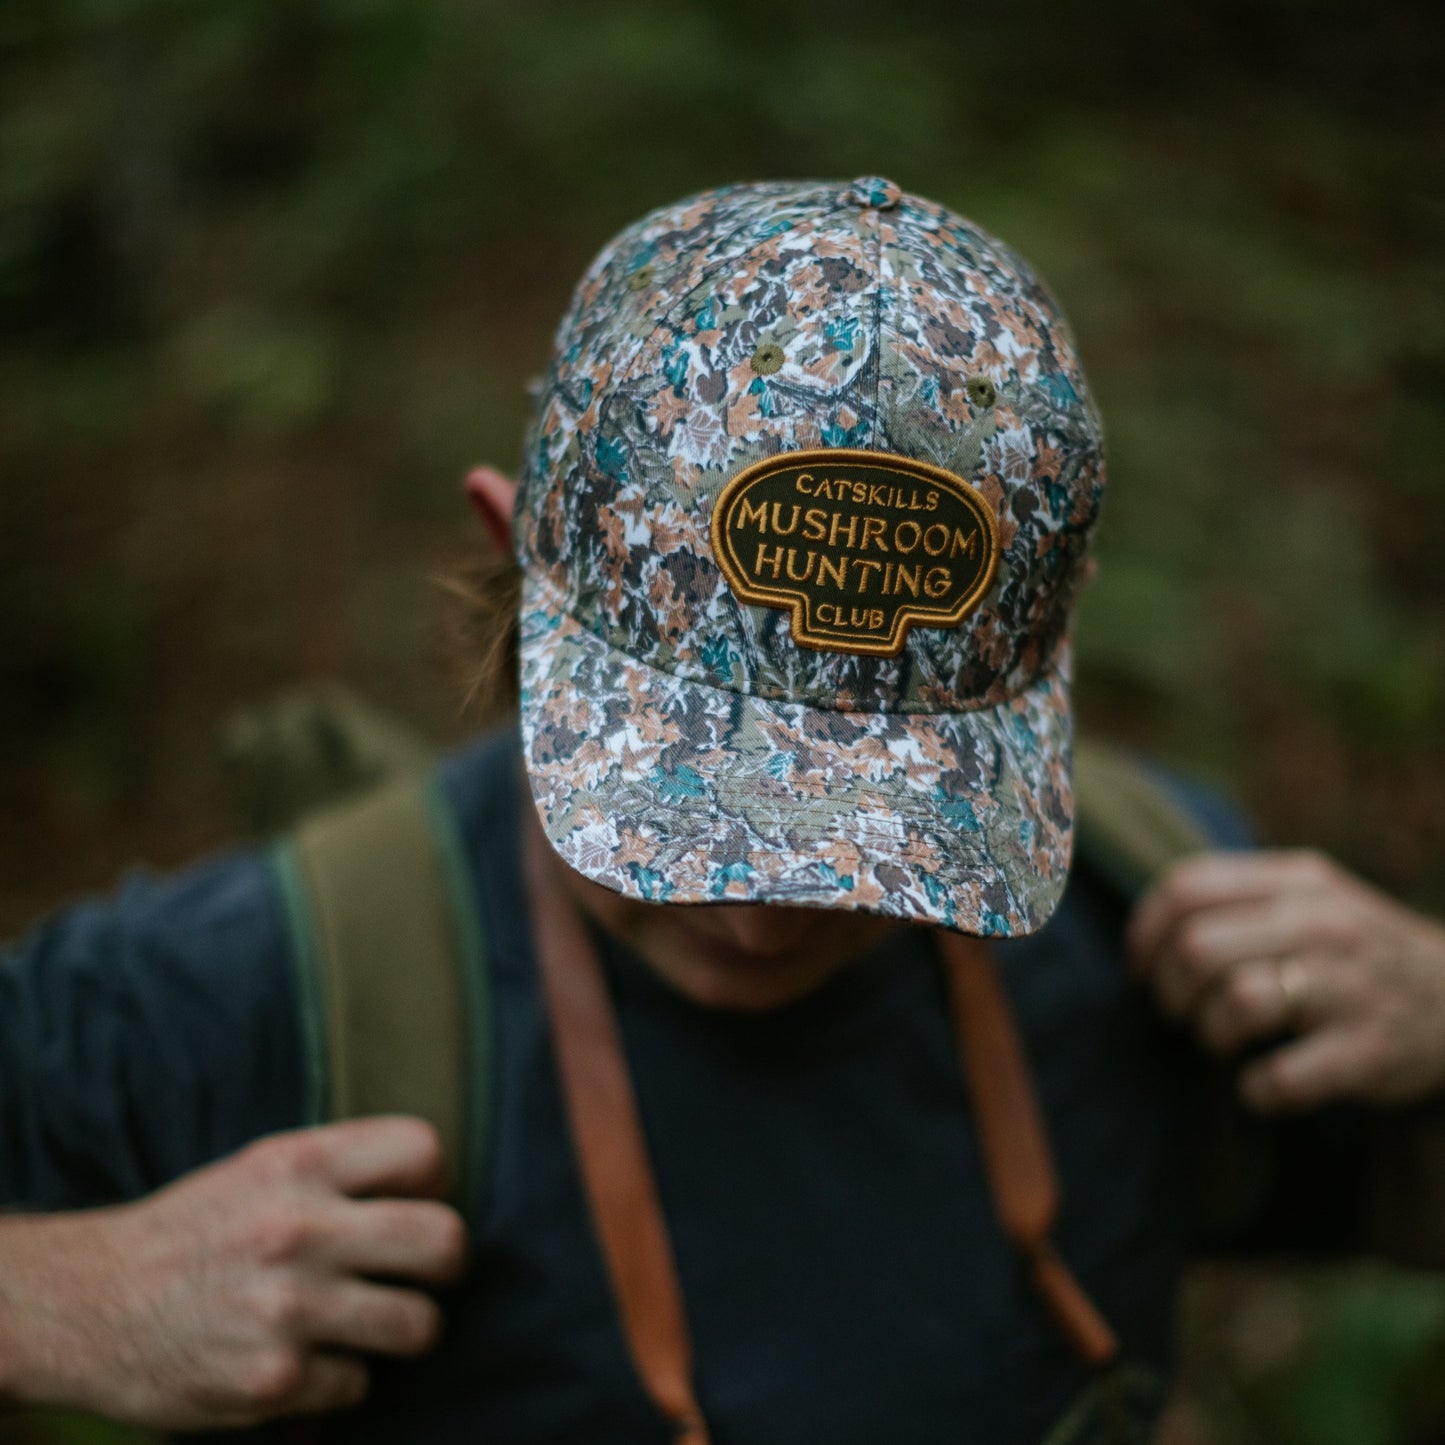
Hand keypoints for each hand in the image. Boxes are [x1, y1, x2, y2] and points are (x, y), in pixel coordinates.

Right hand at [0, 1116, 467, 1428]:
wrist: (88, 1304)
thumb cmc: (196, 1230)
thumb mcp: (263, 1168)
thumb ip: (343, 1168)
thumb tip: (437, 1184)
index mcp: (300, 1165)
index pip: (424, 1150)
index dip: (434, 1181)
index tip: (417, 1201)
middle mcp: (300, 1229)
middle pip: (444, 1240)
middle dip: (448, 1262)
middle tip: (428, 1273)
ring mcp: (289, 1307)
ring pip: (420, 1324)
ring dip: (405, 1328)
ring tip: (373, 1322)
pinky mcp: (275, 1379)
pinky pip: (359, 1382)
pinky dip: (341, 1378)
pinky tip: (307, 1359)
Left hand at [1127, 851, 1444, 1112]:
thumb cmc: (1355, 949)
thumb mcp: (1309, 897)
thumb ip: (1235, 898)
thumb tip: (1145, 929)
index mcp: (1295, 882)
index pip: (1185, 888)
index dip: (1144, 933)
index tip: (1140, 969)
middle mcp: (1322, 925)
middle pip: (1198, 947)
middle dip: (1170, 991)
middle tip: (1180, 1014)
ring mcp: (1349, 988)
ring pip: (1237, 1001)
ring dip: (1209, 1034)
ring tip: (1219, 1042)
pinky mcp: (1369, 1052)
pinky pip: (1283, 1076)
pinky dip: (1256, 1089)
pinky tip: (1259, 1085)